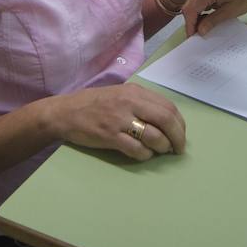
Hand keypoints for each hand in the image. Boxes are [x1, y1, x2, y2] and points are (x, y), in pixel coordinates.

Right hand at [53, 83, 185, 160]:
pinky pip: (137, 149)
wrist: (65, 112)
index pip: (168, 107)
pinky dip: (145, 155)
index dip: (179, 124)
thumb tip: (167, 119)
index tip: (181, 134)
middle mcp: (130, 103)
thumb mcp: (120, 94)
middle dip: (177, 137)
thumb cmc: (95, 104)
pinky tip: (144, 154)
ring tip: (161, 151)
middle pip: (165, 120)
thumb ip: (142, 102)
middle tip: (178, 148)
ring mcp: (120, 120)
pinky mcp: (110, 136)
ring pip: (154, 136)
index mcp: (135, 92)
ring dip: (162, 147)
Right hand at [182, 0, 246, 37]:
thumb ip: (213, 21)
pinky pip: (196, 7)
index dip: (190, 24)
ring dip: (193, 20)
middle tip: (195, 37)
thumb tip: (200, 31)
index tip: (192, 36)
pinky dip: (197, 16)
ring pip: (191, 8)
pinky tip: (204, 23)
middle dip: (190, 23)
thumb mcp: (229, 13)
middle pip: (188, 8)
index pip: (192, 8)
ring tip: (199, 32)